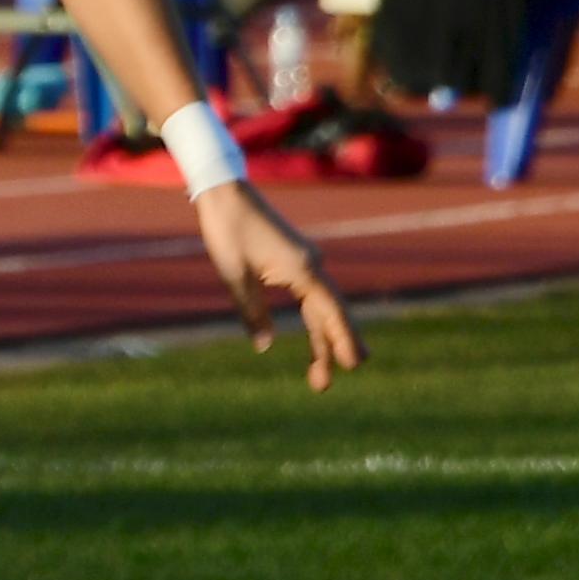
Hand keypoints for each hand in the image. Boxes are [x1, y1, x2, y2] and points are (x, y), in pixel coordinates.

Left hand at [193, 182, 364, 391]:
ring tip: (320, 375)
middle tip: (323, 385)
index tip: (353, 365)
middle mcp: (312, 266)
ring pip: (321, 309)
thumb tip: (263, 345)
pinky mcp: (296, 262)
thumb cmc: (228, 231)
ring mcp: (307, 264)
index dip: (342, 339)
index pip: (330, 311)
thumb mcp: (234, 275)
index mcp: (303, 269)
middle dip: (331, 349)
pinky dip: (314, 321)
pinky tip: (316, 340)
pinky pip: (311, 298)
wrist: (226, 193)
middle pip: (329, 315)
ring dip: (321, 340)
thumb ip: (251, 311)